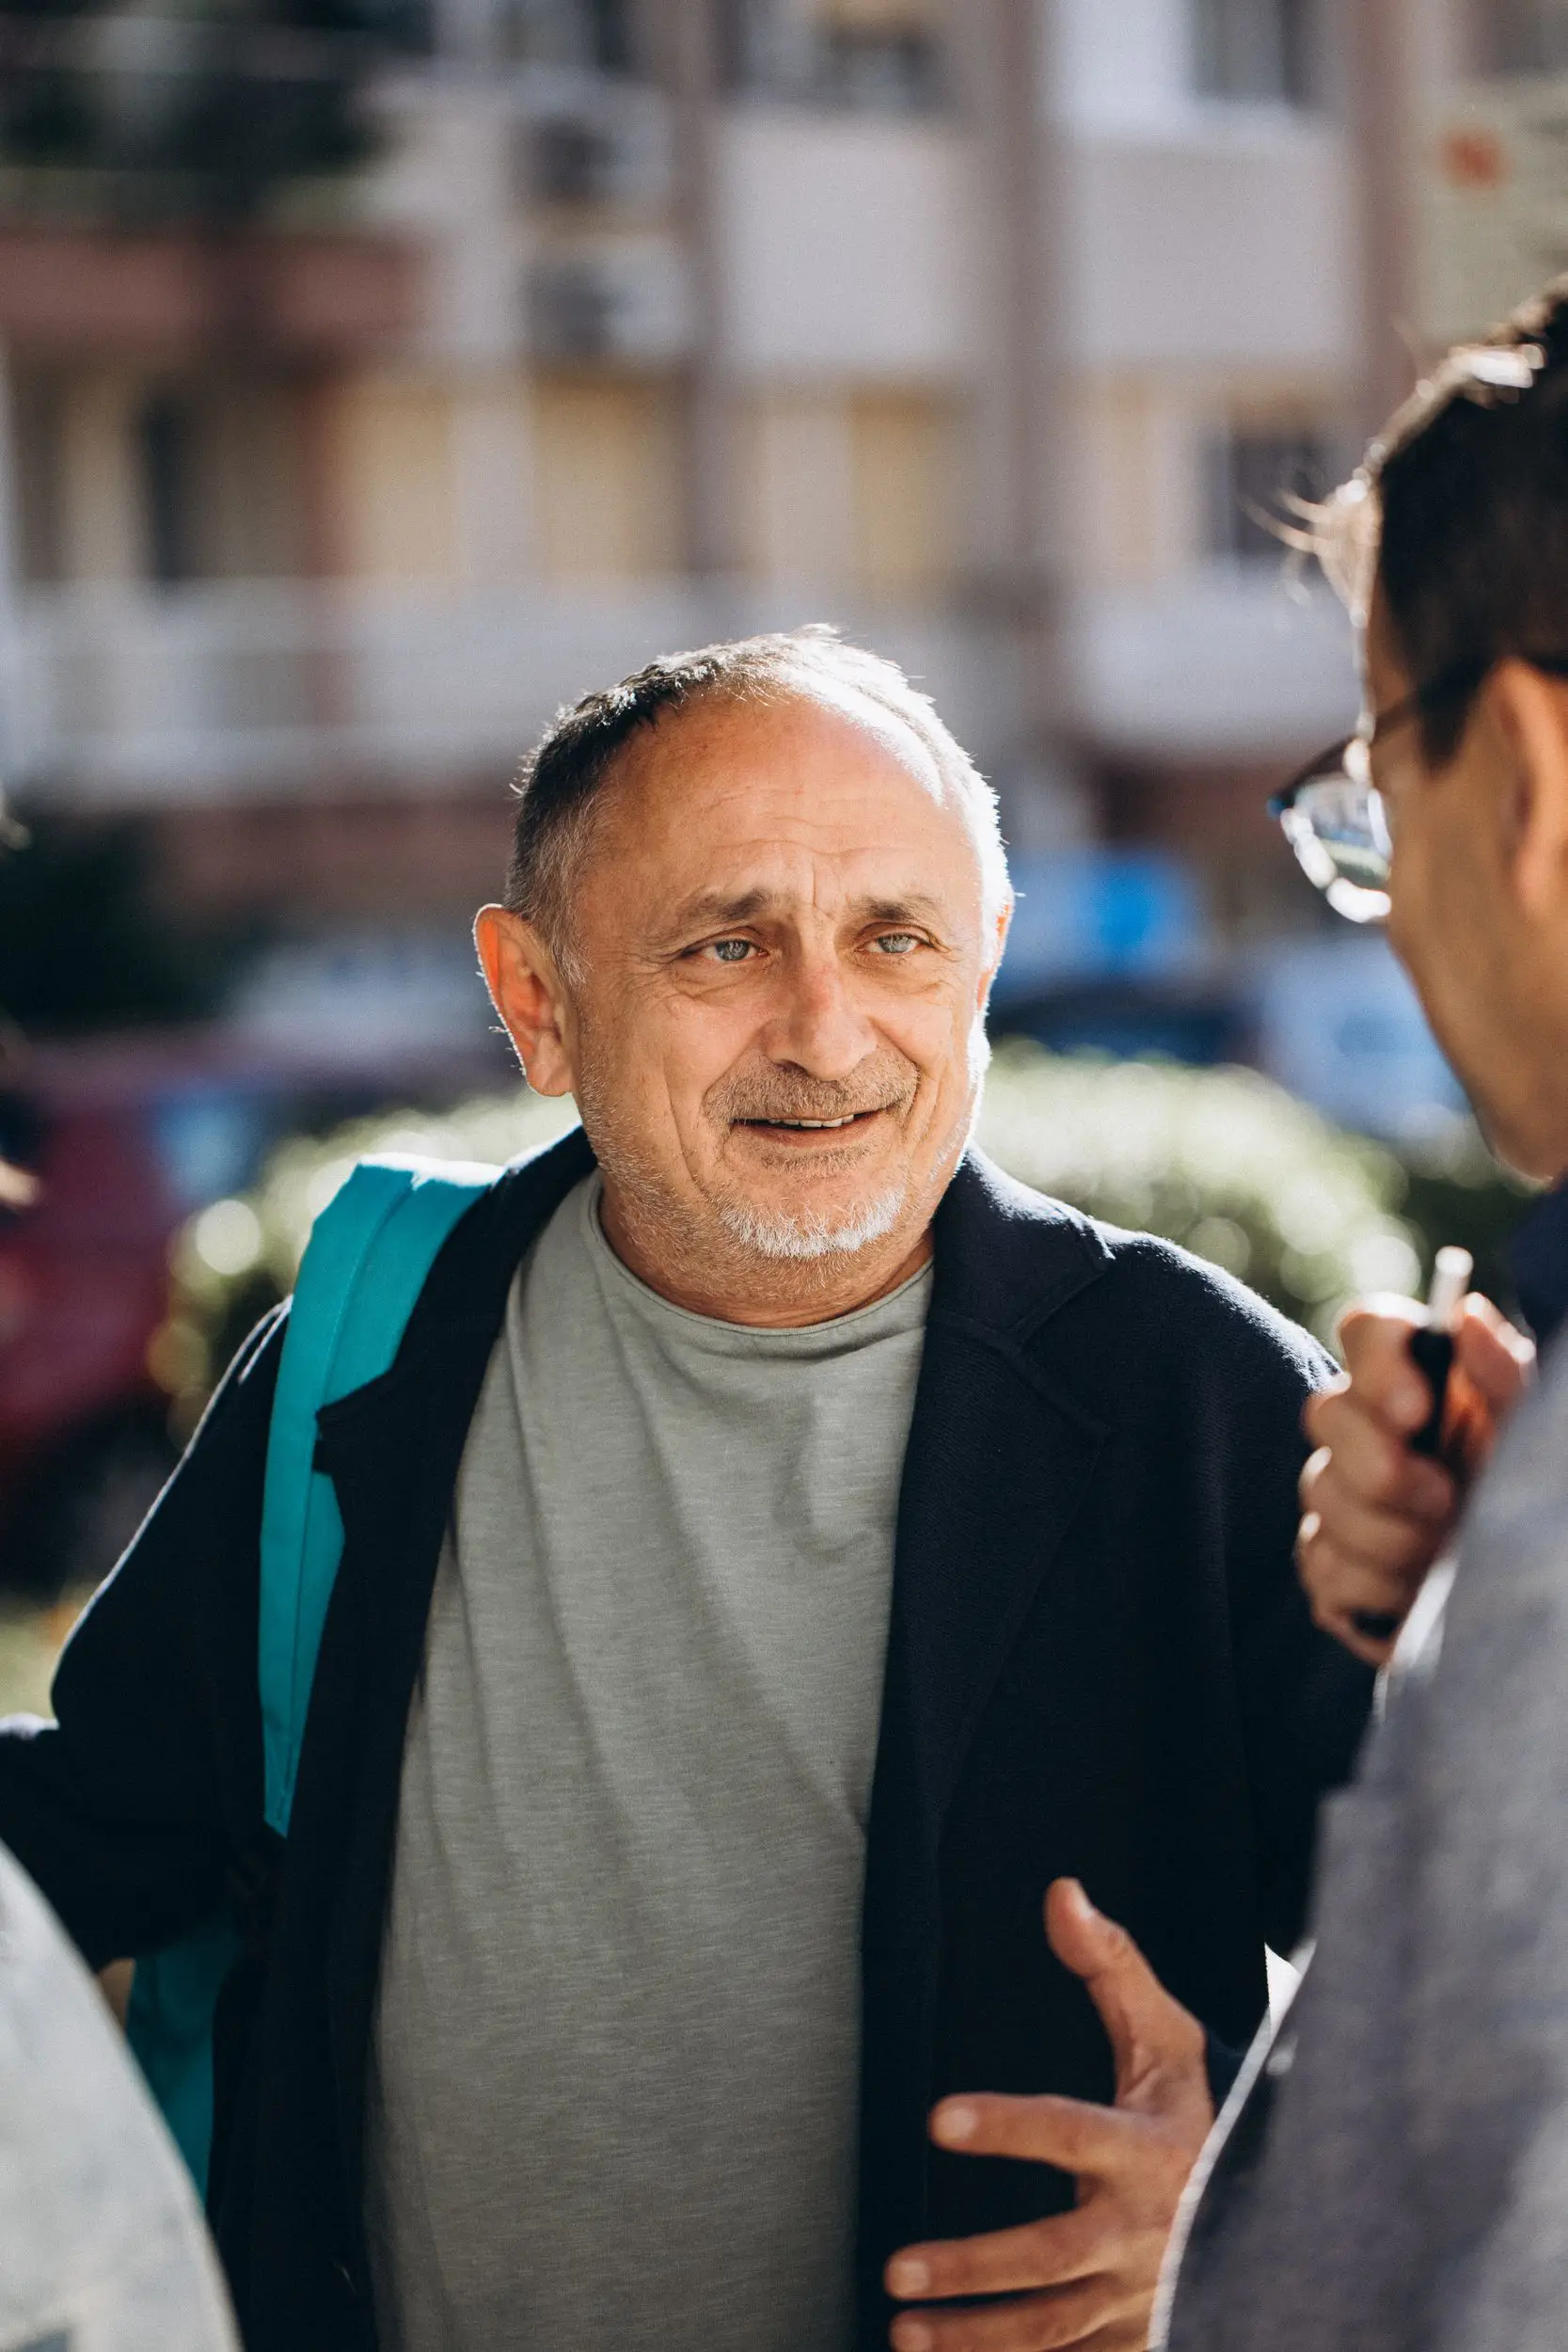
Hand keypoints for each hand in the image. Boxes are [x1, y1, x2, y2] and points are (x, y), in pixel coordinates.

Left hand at [884, 1878, 1212, 2350]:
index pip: (1067, 2131)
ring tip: (902, 2331)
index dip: (1005, 2124)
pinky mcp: (1141, 2338)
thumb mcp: (1166, 2036)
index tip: (936, 2116)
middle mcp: (1146, 2230)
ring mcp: (1144, 2295)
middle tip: (895, 2270)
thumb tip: (1062, 1893)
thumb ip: (1110, 1966)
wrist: (1276, 2207)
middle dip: (971, 2269)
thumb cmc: (1196, 2109)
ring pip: (1052, 2330)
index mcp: (1148, 2148)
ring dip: (974, 2339)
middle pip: (1050, 2258)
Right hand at [1297, 1291, 1533, 1666]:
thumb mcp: (1529, 1433)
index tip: (1420, 1408)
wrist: (1526, 1595)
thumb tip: (1466, 1314)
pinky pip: (1322, 1565)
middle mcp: (1366, 1429)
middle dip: (1382, 1466)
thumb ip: (1502, 1375)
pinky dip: (1376, 1587)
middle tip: (1445, 1498)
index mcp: (1419, 1383)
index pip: (1368, 1329)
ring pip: (1322, 1494)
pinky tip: (1414, 1593)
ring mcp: (1337, 1496)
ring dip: (1392, 1535)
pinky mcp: (1327, 1564)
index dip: (1379, 1361)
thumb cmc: (1529, 1497)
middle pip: (1325, 1412)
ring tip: (1444, 1554)